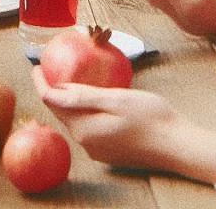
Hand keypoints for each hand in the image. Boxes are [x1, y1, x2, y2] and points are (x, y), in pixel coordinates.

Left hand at [31, 66, 215, 183]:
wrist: (180, 146)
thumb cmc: (150, 117)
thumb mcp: (115, 99)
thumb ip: (83, 96)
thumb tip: (55, 89)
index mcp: (84, 129)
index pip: (52, 102)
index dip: (41, 82)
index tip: (36, 64)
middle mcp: (87, 143)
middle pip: (61, 112)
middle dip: (52, 90)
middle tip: (50, 67)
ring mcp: (98, 149)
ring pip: (74, 120)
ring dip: (68, 101)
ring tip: (67, 79)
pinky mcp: (109, 151)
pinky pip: (87, 127)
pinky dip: (82, 111)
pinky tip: (89, 99)